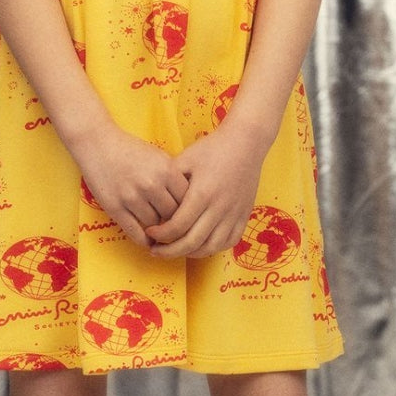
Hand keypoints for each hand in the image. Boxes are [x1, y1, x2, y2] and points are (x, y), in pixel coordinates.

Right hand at [72, 126, 189, 248]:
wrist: (97, 143)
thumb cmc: (131, 149)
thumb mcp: (158, 156)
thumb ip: (173, 178)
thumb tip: (188, 204)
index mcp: (166, 169)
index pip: (187, 200)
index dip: (187, 208)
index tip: (184, 212)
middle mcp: (151, 184)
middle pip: (172, 215)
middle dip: (172, 220)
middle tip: (171, 223)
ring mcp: (132, 197)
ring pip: (155, 225)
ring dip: (156, 228)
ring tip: (156, 227)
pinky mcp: (115, 208)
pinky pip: (135, 233)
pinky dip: (144, 240)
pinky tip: (147, 240)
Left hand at [144, 121, 266, 258]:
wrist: (245, 142)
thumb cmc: (212, 148)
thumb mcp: (186, 159)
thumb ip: (170, 181)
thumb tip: (154, 200)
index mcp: (202, 193)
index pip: (177, 226)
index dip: (160, 234)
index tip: (150, 232)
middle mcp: (219, 208)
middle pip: (192, 242)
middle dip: (170, 251)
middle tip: (156, 250)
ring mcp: (234, 214)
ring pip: (211, 247)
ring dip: (191, 253)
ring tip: (176, 249)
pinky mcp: (245, 215)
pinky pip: (229, 242)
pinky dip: (214, 248)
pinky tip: (201, 244)